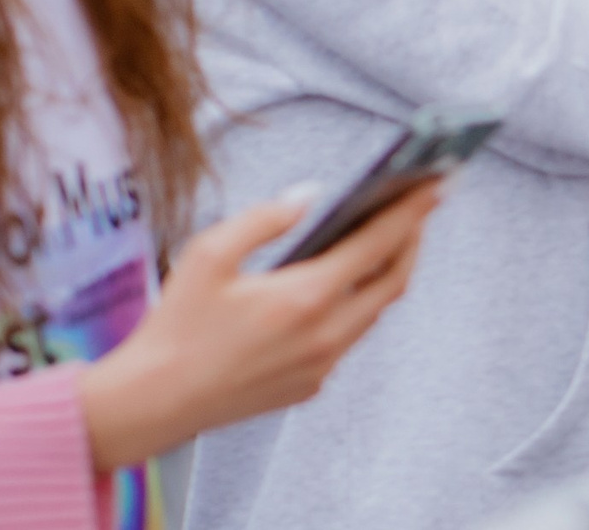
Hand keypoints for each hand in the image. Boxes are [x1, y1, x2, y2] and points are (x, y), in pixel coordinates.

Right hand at [78, 183, 436, 469]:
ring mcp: (321, 365)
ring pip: (373, 311)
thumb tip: (312, 196)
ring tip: (385, 238)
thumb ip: (266, 218)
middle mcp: (325, 335)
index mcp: (305, 298)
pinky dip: (355, 305)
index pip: (379, 244)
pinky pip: (348, 337)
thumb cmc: (175, 327)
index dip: (412, 210)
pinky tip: (343, 284)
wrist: (151, 405)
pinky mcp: (309, 386)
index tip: (437, 183)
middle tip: (417, 207)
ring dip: (386, 273)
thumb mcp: (209, 255)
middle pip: (393, 279)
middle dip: (412, 239)